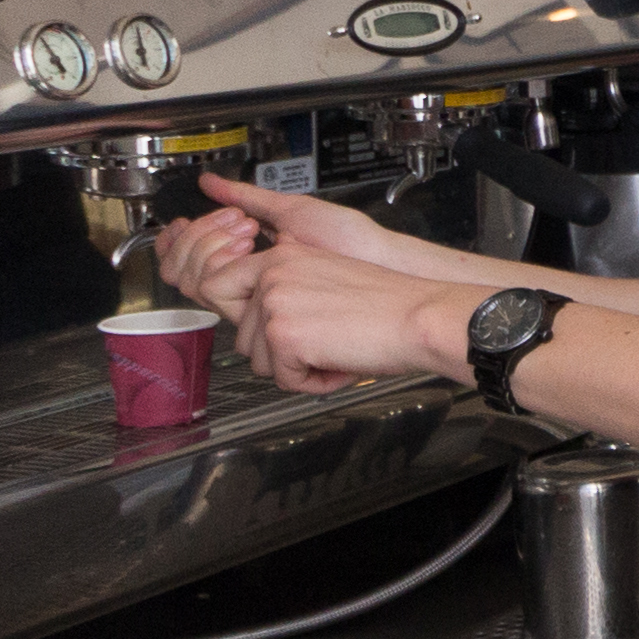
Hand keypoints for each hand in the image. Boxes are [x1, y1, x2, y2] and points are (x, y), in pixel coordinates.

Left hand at [170, 225, 471, 396]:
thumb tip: (263, 323)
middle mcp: (272, 274)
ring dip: (296, 369)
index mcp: (283, 256)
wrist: (420, 317)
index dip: (240, 317)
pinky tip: (340, 365)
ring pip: (258, 362)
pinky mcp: (283, 334)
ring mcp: (273, 303)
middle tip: (321, 347)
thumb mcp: (329, 278)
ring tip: (336, 354)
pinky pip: (283, 379)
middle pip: (241, 336)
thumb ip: (289, 291)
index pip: (219, 284)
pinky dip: (313, 383)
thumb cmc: (391, 304)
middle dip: (279, 354)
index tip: (264, 330)